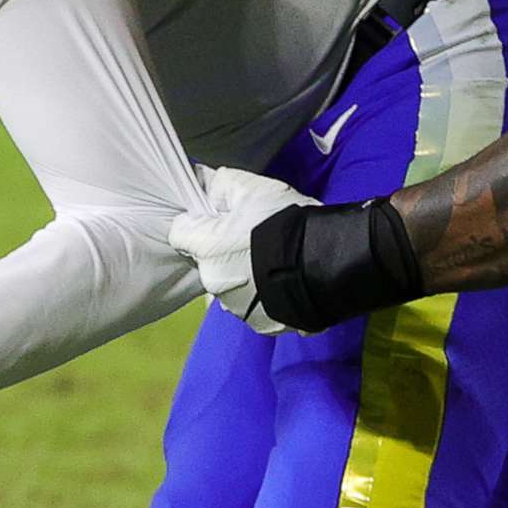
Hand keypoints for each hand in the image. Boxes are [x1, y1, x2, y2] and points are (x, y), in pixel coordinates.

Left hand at [168, 167, 318, 335]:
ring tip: (275, 262)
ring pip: (232, 286)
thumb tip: (203, 182)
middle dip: (225, 250)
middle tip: (256, 237)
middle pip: (209, 262)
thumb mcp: (253, 189)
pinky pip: (255, 306)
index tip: (218, 218)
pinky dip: (265, 295)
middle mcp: (214, 284)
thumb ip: (220, 183)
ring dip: (245, 275)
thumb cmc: (284, 223)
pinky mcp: (261, 324)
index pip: (179, 234)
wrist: (328, 262)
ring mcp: (238, 308)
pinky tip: (285, 281)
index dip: (197, 222)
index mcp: (206, 250)